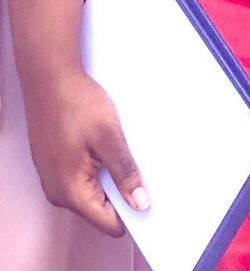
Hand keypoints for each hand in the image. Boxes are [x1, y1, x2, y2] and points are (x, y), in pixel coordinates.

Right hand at [23, 67, 147, 234]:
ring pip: (91, 190)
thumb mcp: (109, 137)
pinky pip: (80, 177)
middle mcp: (58, 192)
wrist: (50, 78)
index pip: (107, 223)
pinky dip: (96, 166)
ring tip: (119, 150)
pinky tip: (104, 145)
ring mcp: (53, 179)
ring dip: (108, 176)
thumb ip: (125, 173)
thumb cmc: (77, 104)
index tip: (149, 195)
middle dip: (121, 190)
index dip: (131, 212)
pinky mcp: (53, 164)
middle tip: (137, 164)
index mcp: (71, 192)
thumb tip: (141, 203)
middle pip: (99, 207)